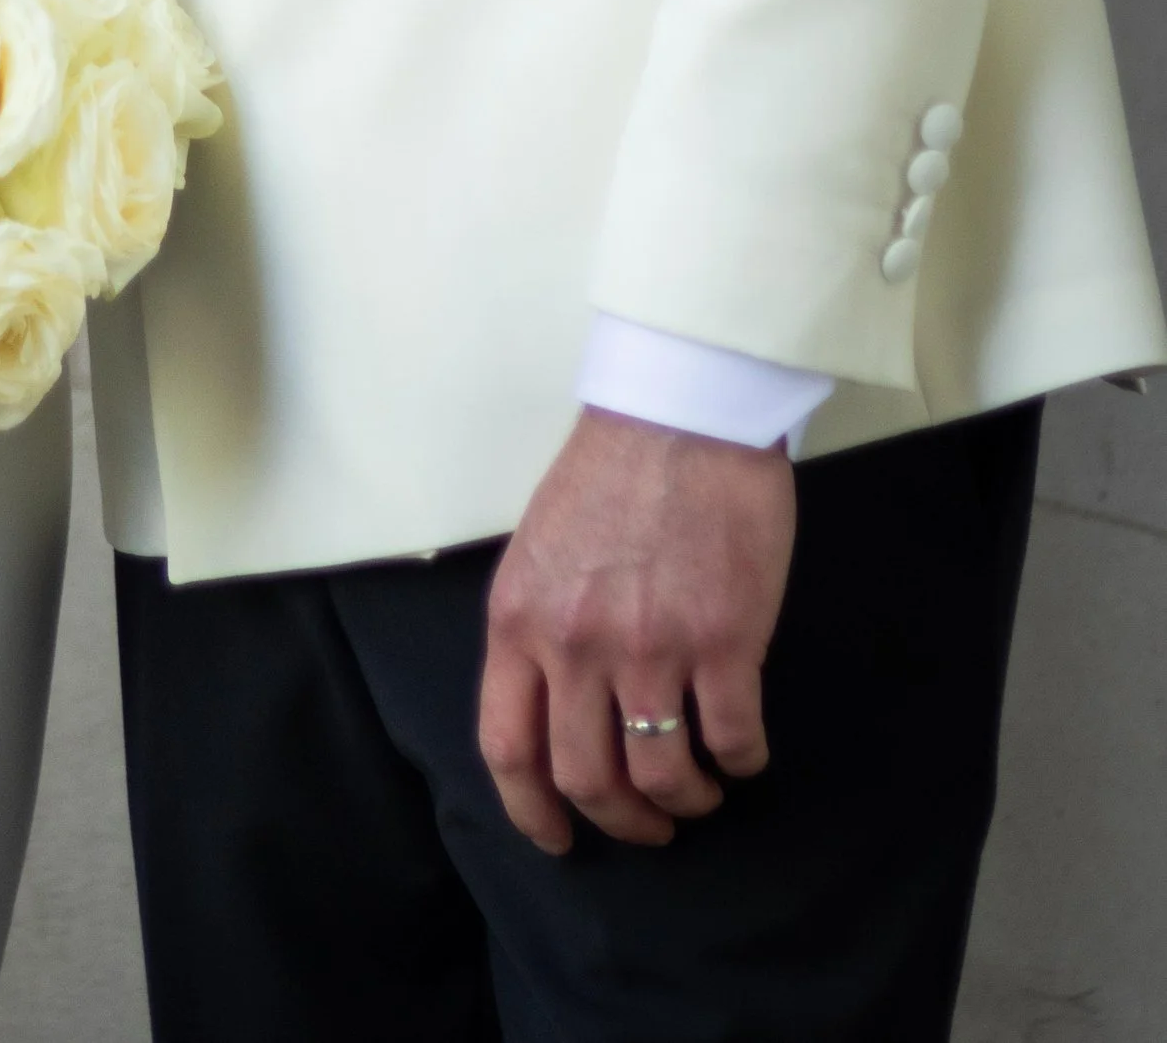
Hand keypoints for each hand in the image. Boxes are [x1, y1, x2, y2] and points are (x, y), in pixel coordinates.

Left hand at [479, 409, 795, 851]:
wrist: (681, 414)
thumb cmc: (611, 472)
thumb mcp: (541, 550)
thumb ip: (539, 626)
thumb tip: (554, 702)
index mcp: (520, 619)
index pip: (508, 746)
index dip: (531, 811)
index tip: (558, 838)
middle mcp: (576, 644)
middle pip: (587, 778)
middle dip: (621, 821)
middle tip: (649, 824)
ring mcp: (651, 646)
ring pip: (662, 773)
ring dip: (685, 800)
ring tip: (700, 792)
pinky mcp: (723, 641)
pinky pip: (732, 740)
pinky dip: (740, 762)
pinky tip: (743, 752)